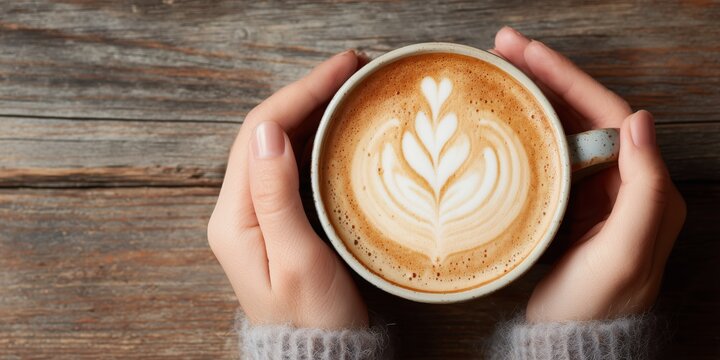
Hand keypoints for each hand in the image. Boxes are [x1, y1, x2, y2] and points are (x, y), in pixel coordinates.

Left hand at [207, 50, 368, 328]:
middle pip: (267, 132)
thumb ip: (275, 196)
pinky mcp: (280, 220)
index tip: (341, 69)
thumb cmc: (313, 320)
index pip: (260, 133)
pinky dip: (315, 138)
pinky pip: (292, 165)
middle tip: (351, 69)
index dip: (300, 93)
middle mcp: (239, 209)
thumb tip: (267, 131)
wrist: (317, 357)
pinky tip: (339, 127)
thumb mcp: (297, 260)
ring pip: (280, 144)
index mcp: (235, 217)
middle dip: (307, 94)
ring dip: (311, 111)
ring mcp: (258, 214)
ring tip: (348, 87)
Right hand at [493, 27, 685, 321]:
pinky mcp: (563, 206)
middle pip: (581, 114)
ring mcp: (588, 193)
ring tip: (497, 71)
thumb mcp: (625, 254)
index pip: (608, 113)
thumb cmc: (595, 306)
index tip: (528, 52)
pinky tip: (499, 120)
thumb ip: (644, 190)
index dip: (568, 77)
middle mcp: (620, 183)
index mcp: (644, 188)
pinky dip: (521, 131)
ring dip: (531, 98)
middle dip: (544, 77)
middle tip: (502, 48)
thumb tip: (640, 121)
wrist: (567, 343)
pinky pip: (543, 155)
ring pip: (560, 130)